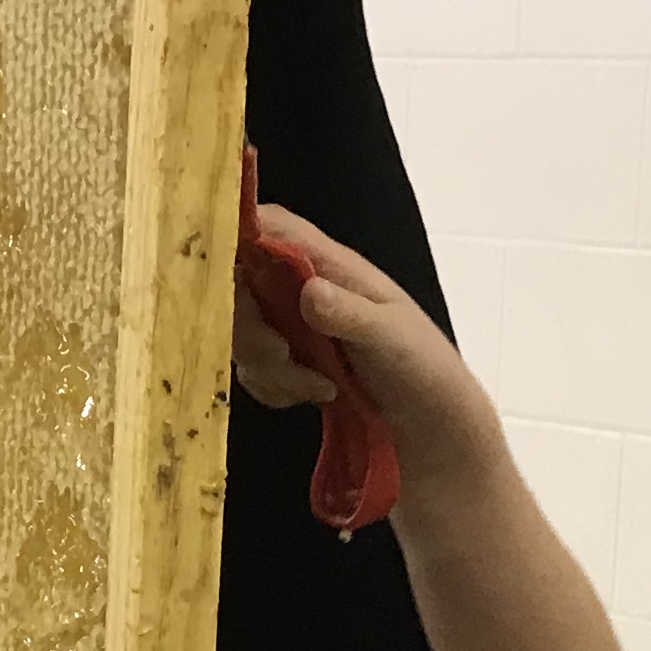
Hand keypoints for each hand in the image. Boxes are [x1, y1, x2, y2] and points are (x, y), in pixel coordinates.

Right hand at [241, 205, 501, 467]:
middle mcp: (303, 287)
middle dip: (248, 327)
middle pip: (239, 283)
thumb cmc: (422, 367)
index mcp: (330, 265)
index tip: (222, 269)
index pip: (271, 226)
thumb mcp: (391, 338)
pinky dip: (273, 389)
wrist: (429, 424)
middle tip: (281, 355)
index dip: (237, 233)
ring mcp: (291, 324)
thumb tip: (309, 291)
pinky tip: (310, 397)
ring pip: (240, 332)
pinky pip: (251, 369)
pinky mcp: (285, 362)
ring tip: (317, 385)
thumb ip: (350, 314)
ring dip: (268, 367)